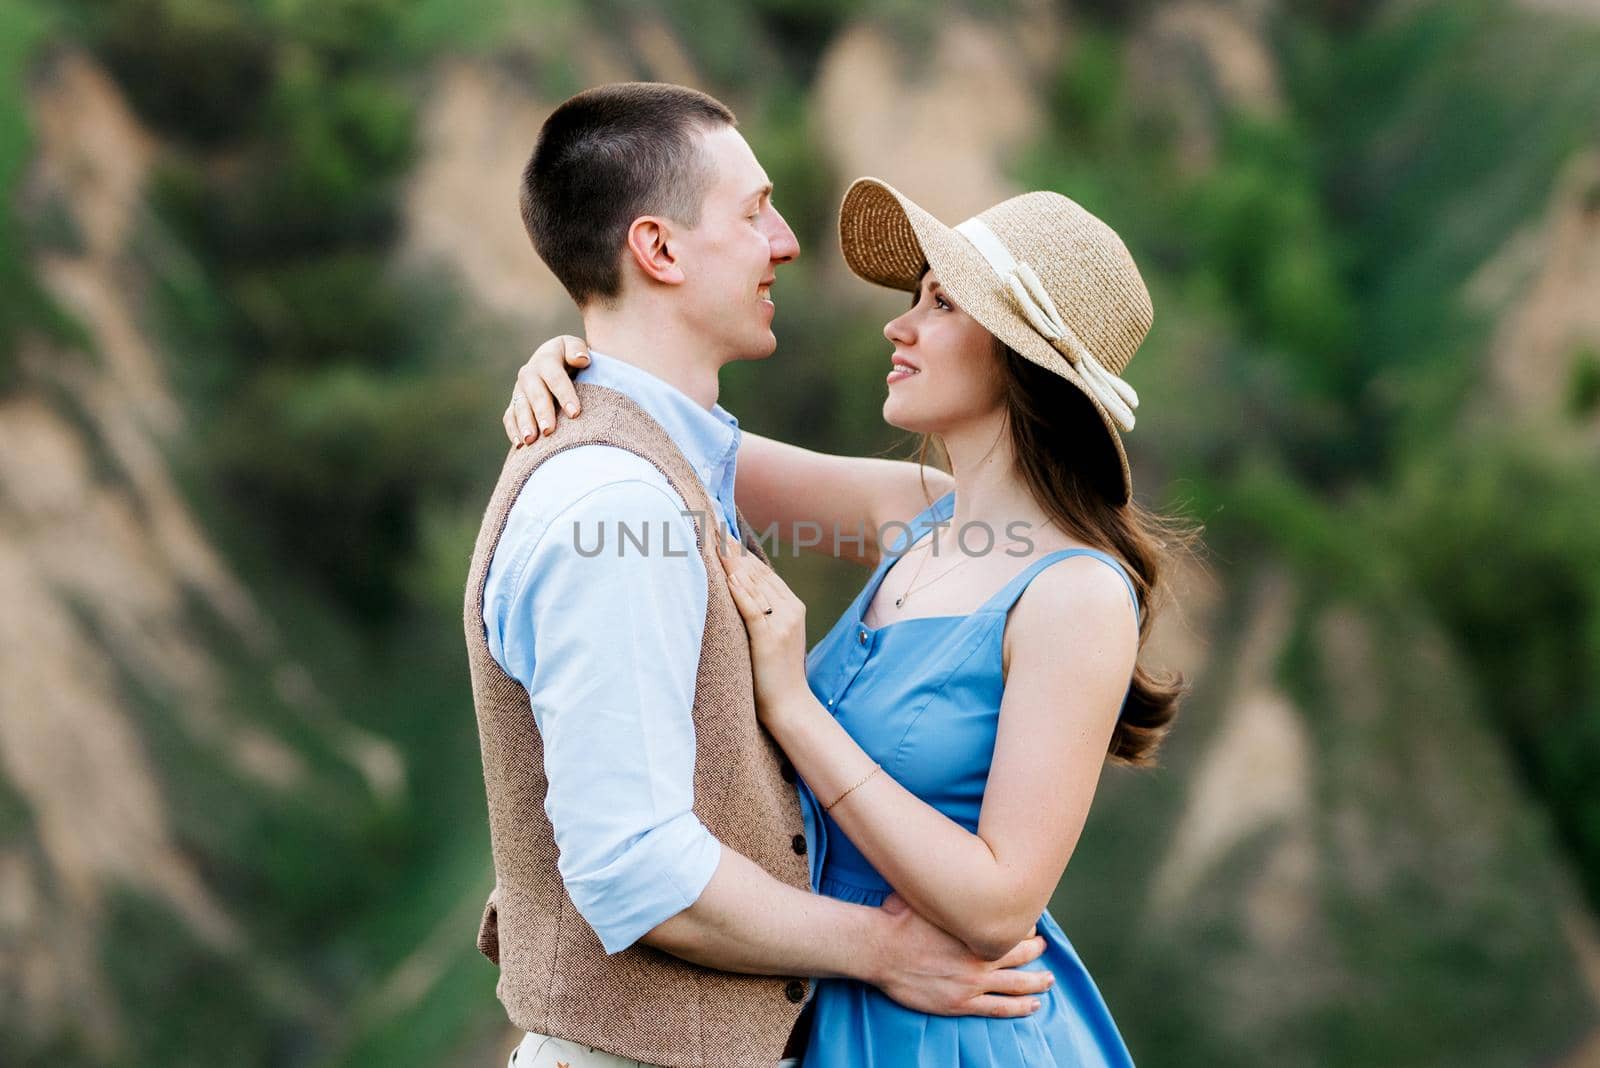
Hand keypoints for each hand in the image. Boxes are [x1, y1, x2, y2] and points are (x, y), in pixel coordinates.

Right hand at [504, 335, 589, 445]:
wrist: (551, 362)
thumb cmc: (570, 358)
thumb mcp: (574, 348)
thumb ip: (577, 350)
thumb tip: (581, 360)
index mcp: (546, 360)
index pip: (555, 377)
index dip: (564, 394)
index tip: (575, 413)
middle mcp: (529, 374)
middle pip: (535, 394)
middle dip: (541, 412)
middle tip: (548, 430)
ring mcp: (519, 390)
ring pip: (520, 407)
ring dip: (524, 424)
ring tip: (531, 440)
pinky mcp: (514, 404)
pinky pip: (509, 417)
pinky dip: (513, 430)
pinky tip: (520, 445)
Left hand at [714, 527, 808, 718]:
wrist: (789, 704)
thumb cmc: (775, 673)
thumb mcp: (774, 635)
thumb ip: (763, 611)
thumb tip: (737, 590)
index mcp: (793, 605)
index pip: (762, 571)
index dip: (740, 551)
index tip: (721, 532)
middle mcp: (791, 609)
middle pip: (757, 572)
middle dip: (733, 550)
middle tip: (711, 526)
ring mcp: (783, 622)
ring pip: (754, 585)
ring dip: (731, 563)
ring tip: (713, 542)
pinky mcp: (770, 637)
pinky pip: (752, 608)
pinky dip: (738, 590)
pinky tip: (726, 575)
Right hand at [870, 892, 1052, 1017]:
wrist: (879, 949)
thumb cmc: (899, 918)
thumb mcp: (925, 892)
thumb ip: (943, 886)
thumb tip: (947, 860)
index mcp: (974, 928)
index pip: (1012, 925)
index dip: (1024, 923)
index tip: (1028, 921)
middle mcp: (980, 955)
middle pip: (1021, 952)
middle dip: (1036, 948)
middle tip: (1043, 945)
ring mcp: (973, 982)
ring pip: (1018, 983)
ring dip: (1038, 981)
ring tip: (1049, 979)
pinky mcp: (961, 1003)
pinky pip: (1000, 1007)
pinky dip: (1020, 1007)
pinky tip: (1034, 1005)